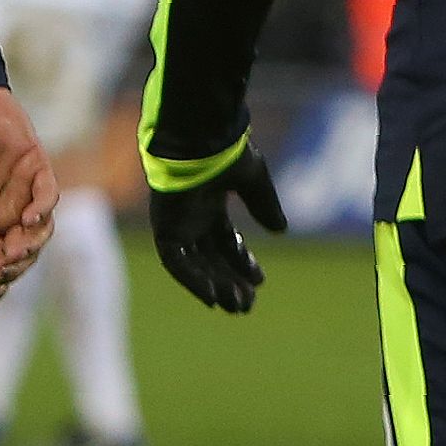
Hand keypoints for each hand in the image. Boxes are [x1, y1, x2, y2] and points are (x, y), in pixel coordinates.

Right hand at [0, 85, 57, 305]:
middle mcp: (9, 213)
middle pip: (22, 252)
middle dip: (13, 269)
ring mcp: (26, 191)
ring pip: (40, 230)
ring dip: (30, 246)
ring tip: (15, 254)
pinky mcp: (38, 167)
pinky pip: (49, 195)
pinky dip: (44, 209)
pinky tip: (29, 219)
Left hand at [148, 151, 287, 313]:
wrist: (198, 139)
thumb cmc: (224, 152)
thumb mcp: (253, 181)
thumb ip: (264, 205)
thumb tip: (280, 230)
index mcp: (209, 202)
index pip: (225, 241)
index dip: (242, 262)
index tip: (259, 280)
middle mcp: (191, 217)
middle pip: (210, 258)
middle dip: (229, 282)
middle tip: (247, 304)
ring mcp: (176, 224)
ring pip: (195, 265)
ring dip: (214, 286)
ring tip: (236, 306)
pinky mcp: (164, 228)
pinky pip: (176, 262)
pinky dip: (193, 281)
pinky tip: (212, 297)